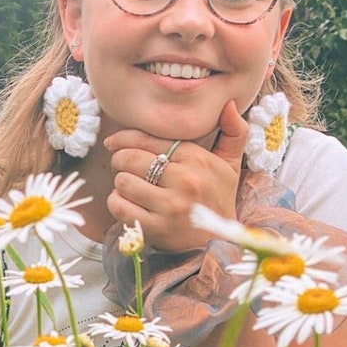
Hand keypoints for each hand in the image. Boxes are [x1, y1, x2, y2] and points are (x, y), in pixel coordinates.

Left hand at [104, 101, 248, 251]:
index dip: (123, 138)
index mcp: (197, 159)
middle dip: (120, 161)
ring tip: (130, 187)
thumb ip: (233, 132)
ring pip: (122, 182)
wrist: (221, 242)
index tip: (113, 143)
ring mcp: (170, 207)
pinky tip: (127, 203)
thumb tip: (229, 104)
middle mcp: (184, 181)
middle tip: (123, 166)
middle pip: (129, 159)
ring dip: (121, 184)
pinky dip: (117, 203)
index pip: (146, 139)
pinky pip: (119, 206)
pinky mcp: (156, 229)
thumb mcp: (230, 165)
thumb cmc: (218, 199)